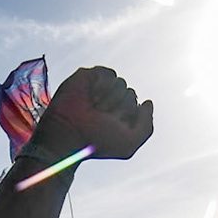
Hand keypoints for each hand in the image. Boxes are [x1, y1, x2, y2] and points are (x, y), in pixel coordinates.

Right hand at [29, 66, 153, 161]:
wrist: (70, 135)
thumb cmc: (97, 142)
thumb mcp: (130, 143)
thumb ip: (146, 125)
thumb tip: (147, 102)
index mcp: (119, 115)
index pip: (137, 106)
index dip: (128, 118)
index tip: (111, 127)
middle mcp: (109, 101)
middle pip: (131, 93)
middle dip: (120, 107)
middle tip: (101, 118)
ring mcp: (97, 88)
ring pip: (121, 83)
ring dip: (110, 99)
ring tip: (94, 108)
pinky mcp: (87, 77)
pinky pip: (109, 74)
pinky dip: (102, 86)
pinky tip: (91, 97)